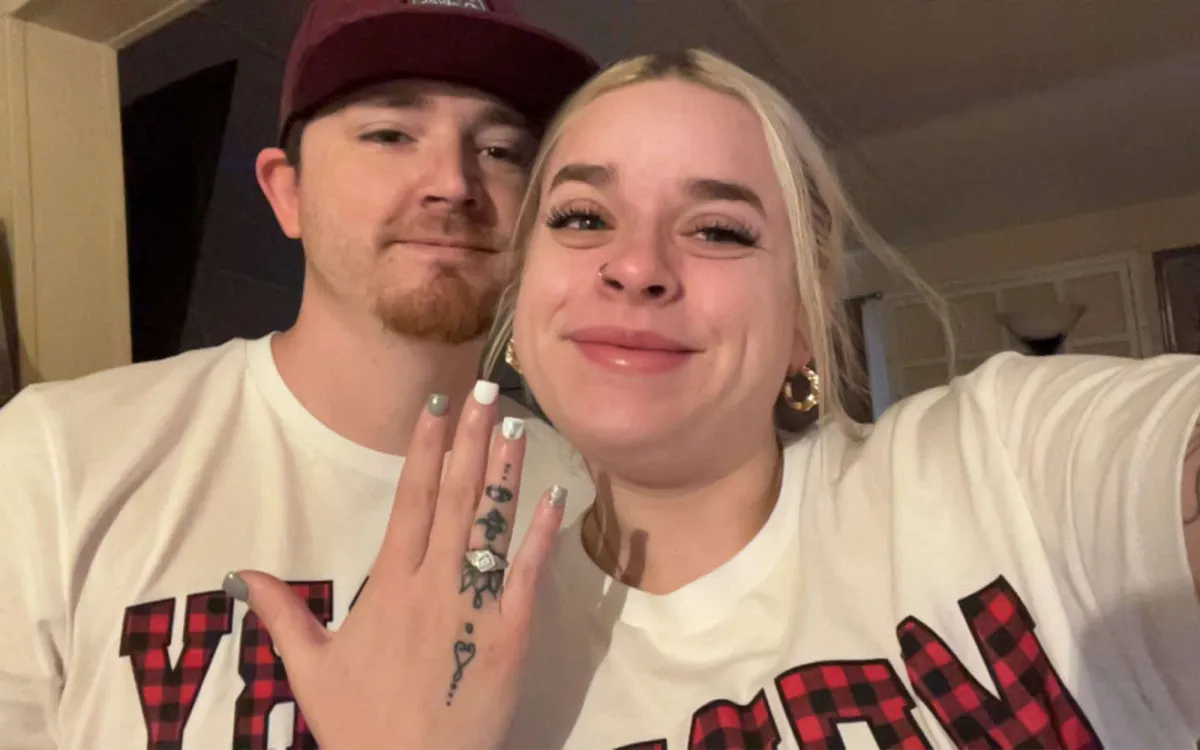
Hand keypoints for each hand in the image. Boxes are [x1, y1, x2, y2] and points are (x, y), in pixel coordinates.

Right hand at [222, 381, 567, 748]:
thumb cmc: (361, 724)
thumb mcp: (310, 669)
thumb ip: (283, 614)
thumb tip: (243, 570)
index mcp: (389, 585)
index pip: (410, 501)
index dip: (425, 451)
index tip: (437, 407)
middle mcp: (435, 583)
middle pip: (457, 499)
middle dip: (473, 441)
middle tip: (489, 392)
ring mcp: (477, 605)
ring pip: (493, 526)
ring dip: (506, 473)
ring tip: (517, 426)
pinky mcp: (514, 633)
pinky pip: (530, 574)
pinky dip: (543, 533)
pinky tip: (554, 493)